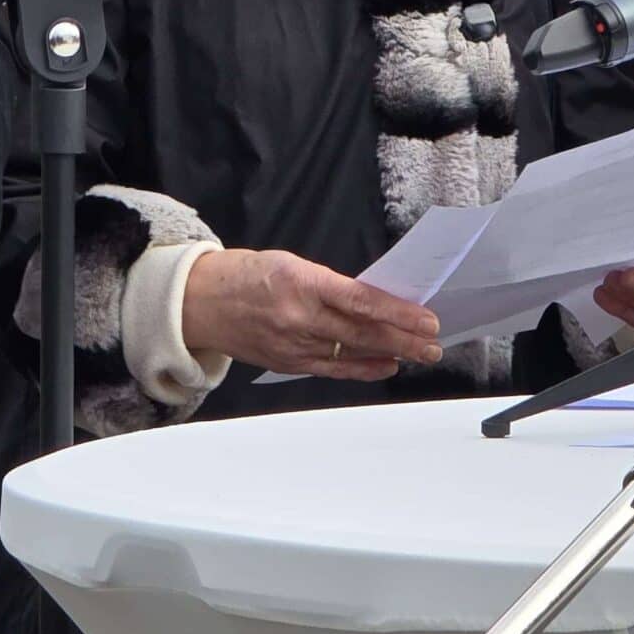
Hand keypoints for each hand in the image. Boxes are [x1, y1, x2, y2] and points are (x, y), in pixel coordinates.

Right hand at [179, 248, 445, 381]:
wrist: (199, 302)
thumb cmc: (243, 275)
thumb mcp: (289, 263)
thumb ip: (328, 284)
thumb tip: (371, 300)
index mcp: (299, 282)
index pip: (360, 300)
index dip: (397, 312)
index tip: (425, 317)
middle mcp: (298, 317)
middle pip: (363, 332)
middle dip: (404, 338)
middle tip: (434, 342)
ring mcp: (293, 345)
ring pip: (353, 353)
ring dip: (391, 353)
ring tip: (420, 354)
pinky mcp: (288, 364)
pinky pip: (333, 369)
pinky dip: (363, 369)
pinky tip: (385, 365)